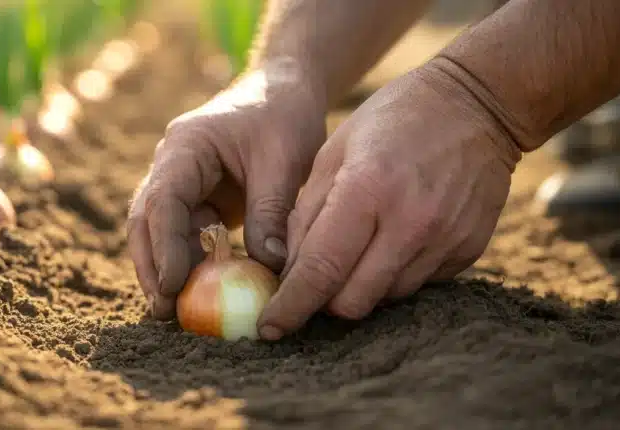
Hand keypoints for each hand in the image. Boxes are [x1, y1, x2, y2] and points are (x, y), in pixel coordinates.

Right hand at [128, 58, 327, 319]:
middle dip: (151, 265)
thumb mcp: (284, 160)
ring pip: (161, 231)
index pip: (164, 200)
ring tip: (175, 310)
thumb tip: (268, 270)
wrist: (284, 91)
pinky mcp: (198, 200)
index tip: (173, 285)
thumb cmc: (284, 116)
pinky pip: (186, 235)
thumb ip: (271, 212)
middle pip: (147, 220)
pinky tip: (200, 292)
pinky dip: (191, 262)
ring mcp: (182, 183)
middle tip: (163, 309)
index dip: (164, 245)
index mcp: (186, 146)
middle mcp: (173, 166)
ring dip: (166, 268)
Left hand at [256, 60, 522, 340]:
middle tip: (314, 280)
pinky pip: (418, 284)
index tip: (269, 328)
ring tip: (360, 246)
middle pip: (352, 301)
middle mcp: (409, 222)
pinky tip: (395, 238)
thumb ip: (307, 214)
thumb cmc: (392, 120)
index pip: (320, 269)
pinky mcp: (468, 250)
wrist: (477, 104)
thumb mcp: (333, 151)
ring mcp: (445, 240)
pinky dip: (395, 273)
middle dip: (323, 300)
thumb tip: (288, 272)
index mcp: (366, 189)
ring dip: (360, 286)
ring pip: (384, 298)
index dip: (290, 306)